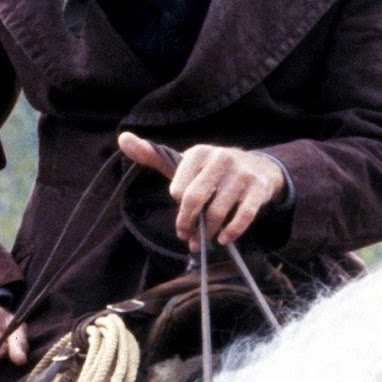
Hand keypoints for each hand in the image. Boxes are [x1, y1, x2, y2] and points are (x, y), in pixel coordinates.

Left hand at [118, 131, 287, 250]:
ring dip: (207, 234)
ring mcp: (241, 174)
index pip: (178, 188)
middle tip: (187, 239)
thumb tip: (122, 138)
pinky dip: (232, 232)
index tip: (181, 220)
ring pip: (217, 211)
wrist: (259, 168)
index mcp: (199, 152)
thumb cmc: (211, 171)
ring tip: (202, 243)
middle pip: (195, 199)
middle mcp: (221, 158)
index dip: (178, 209)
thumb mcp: (184, 162)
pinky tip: (224, 239)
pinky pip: (243, 216)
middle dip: (188, 224)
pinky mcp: (258, 189)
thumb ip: (153, 155)